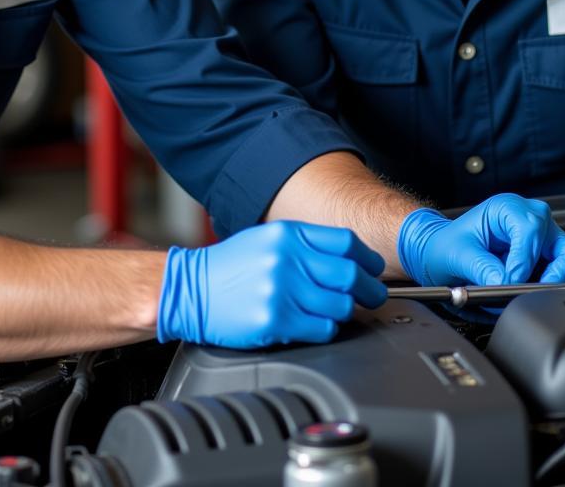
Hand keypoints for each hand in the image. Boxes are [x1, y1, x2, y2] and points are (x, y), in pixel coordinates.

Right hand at [157, 221, 387, 348]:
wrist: (191, 289)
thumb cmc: (231, 266)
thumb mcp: (268, 240)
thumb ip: (307, 245)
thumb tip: (351, 260)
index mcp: (288, 235)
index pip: (346, 243)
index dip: (367, 258)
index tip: (372, 269)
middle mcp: (287, 259)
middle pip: (350, 275)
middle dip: (369, 289)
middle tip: (372, 295)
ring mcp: (282, 291)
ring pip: (340, 306)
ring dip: (345, 311)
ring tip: (336, 310)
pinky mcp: (275, 321)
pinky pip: (322, 329)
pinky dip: (326, 329)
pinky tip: (314, 323)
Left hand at [397, 194, 564, 287]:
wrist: (442, 253)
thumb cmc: (447, 246)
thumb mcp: (456, 255)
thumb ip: (480, 268)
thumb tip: (504, 283)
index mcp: (508, 208)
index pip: (532, 230)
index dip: (524, 261)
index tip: (510, 281)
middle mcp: (531, 218)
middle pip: (564, 246)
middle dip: (552, 276)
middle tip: (529, 292)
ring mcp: (544, 238)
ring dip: (558, 282)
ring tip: (530, 293)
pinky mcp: (548, 257)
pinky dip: (559, 286)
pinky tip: (534, 292)